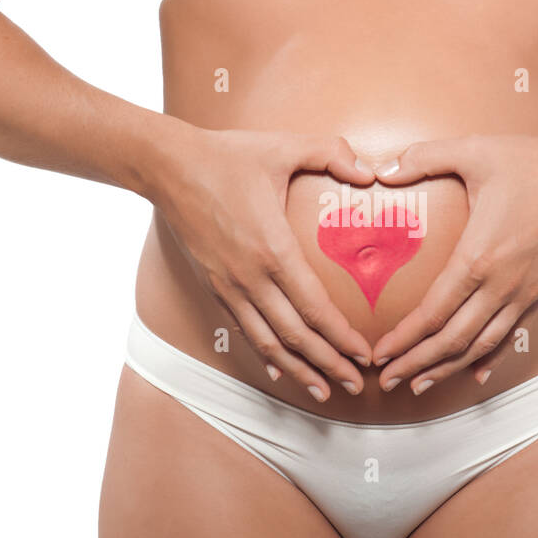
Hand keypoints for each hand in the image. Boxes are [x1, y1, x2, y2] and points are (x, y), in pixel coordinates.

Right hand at [147, 120, 375, 400]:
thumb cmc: (228, 155)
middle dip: (328, 365)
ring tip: (325, 392)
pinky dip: (265, 354)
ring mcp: (229, 286)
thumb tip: (370, 172)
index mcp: (272, 249)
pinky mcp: (214, 286)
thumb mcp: (284, 146)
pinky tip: (280, 370)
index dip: (340, 337)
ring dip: (299, 371)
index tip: (364, 355)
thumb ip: (332, 152)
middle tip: (357, 386)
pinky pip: (244, 330)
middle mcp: (249, 278)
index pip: (313, 307)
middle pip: (295, 336)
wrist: (167, 166)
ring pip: (268, 342)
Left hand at [371, 127, 537, 392]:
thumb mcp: (471, 151)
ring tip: (418, 384)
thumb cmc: (526, 161)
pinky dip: (487, 358)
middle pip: (452, 340)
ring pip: (480, 346)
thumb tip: (380, 170)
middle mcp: (502, 285)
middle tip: (385, 380)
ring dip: (446, 369)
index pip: (433, 313)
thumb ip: (421, 158)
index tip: (379, 353)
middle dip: (416, 364)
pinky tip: (473, 374)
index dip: (404, 339)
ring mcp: (523, 293)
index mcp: (479, 257)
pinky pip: (509, 336)